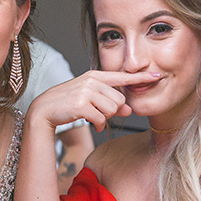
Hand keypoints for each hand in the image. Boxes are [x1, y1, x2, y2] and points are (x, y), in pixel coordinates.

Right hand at [29, 70, 151, 131]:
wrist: (44, 109)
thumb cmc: (68, 103)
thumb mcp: (90, 99)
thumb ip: (110, 103)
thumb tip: (129, 110)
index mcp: (95, 76)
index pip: (122, 76)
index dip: (140, 77)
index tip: (156, 75)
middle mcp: (92, 81)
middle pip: (119, 100)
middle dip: (112, 111)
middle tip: (99, 113)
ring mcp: (86, 92)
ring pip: (111, 109)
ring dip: (104, 118)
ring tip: (92, 117)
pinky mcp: (81, 105)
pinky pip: (100, 118)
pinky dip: (97, 124)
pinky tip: (90, 124)